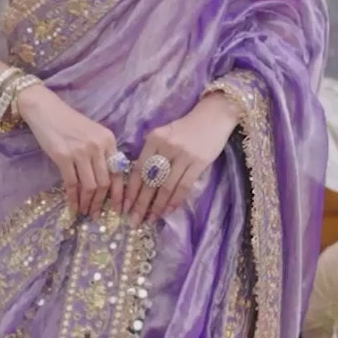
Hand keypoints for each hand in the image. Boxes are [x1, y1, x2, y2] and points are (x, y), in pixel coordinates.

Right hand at [17, 85, 126, 218]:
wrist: (46, 110)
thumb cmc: (69, 122)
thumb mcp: (92, 133)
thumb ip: (102, 153)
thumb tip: (106, 182)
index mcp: (108, 140)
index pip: (118, 172)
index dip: (119, 194)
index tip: (118, 209)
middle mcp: (97, 146)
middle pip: (104, 182)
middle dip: (101, 202)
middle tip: (96, 214)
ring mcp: (80, 151)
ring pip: (89, 186)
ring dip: (87, 203)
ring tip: (84, 212)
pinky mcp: (63, 156)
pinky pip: (71, 183)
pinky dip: (73, 198)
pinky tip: (72, 207)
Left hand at [124, 94, 240, 226]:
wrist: (213, 117)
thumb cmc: (185, 128)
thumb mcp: (162, 134)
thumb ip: (150, 153)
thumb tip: (138, 180)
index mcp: (153, 140)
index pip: (138, 170)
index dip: (130, 191)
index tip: (124, 207)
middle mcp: (166, 147)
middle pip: (150, 181)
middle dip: (140, 204)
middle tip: (134, 220)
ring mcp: (183, 155)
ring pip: (166, 187)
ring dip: (157, 206)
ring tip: (150, 219)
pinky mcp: (199, 162)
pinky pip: (184, 186)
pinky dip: (175, 200)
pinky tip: (168, 211)